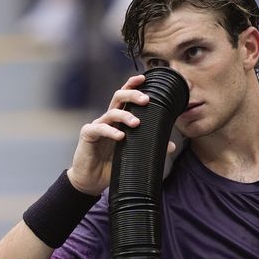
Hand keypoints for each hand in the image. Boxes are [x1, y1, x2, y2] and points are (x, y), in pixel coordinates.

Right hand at [67, 75, 150, 195]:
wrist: (91, 180)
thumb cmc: (111, 166)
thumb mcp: (133, 155)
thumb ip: (148, 147)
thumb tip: (171, 146)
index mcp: (118, 120)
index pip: (125, 98)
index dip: (133, 86)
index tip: (144, 78)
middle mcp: (108, 119)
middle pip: (118, 97)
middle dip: (132, 94)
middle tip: (146, 100)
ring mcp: (97, 125)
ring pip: (111, 112)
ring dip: (125, 115)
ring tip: (137, 123)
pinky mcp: (88, 135)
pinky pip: (99, 129)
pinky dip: (110, 131)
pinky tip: (120, 136)